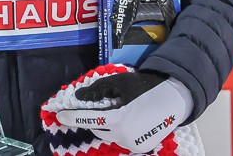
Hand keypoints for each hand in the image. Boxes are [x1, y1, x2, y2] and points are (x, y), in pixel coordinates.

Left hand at [45, 66, 191, 154]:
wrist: (173, 98)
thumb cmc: (144, 87)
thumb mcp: (118, 84)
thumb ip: (96, 92)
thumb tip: (79, 97)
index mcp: (118, 119)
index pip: (89, 119)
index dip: (73, 118)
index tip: (60, 116)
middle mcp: (124, 135)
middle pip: (99, 129)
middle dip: (95, 119)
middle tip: (100, 107)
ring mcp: (133, 144)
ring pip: (110, 135)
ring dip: (108, 125)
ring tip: (119, 110)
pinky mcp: (141, 147)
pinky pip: (123, 139)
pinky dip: (120, 131)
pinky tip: (130, 119)